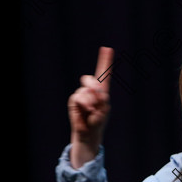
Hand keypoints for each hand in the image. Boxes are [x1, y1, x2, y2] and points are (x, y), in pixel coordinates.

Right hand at [68, 46, 112, 167]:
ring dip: (91, 102)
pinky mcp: (74, 100)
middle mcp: (91, 90)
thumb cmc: (99, 121)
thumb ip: (101, 97)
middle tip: (98, 95)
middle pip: (92, 78)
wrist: (89, 133)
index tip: (107, 48)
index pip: (104, 73)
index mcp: (102, 90)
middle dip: (94, 85)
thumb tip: (93, 88)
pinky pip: (79, 97)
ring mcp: (82, 94)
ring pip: (86, 91)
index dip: (105, 61)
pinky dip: (85, 104)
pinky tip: (86, 112)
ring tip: (92, 112)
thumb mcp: (104, 109)